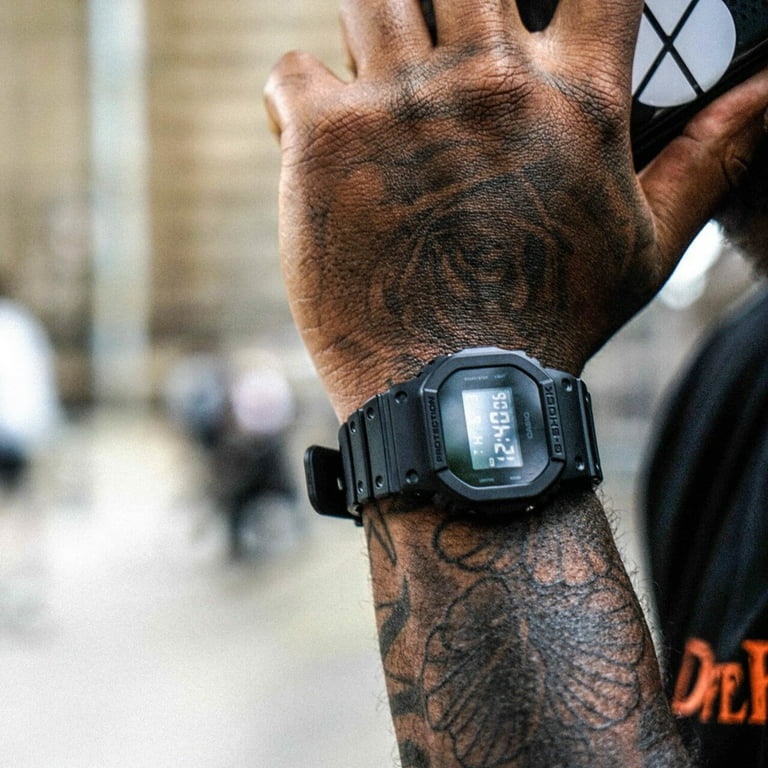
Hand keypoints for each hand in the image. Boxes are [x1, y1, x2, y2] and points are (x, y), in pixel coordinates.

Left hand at [265, 0, 767, 417]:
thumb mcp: (647, 243)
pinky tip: (317, 133)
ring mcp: (399, 104)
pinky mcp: (324, 141)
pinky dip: (296, 93)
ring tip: (377, 82)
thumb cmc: (550, 323)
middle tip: (436, 46)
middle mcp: (487, 82)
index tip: (534, 6)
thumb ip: (712, 153)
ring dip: (368, 25)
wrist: (454, 392)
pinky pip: (291, 71)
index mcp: (572, 97)